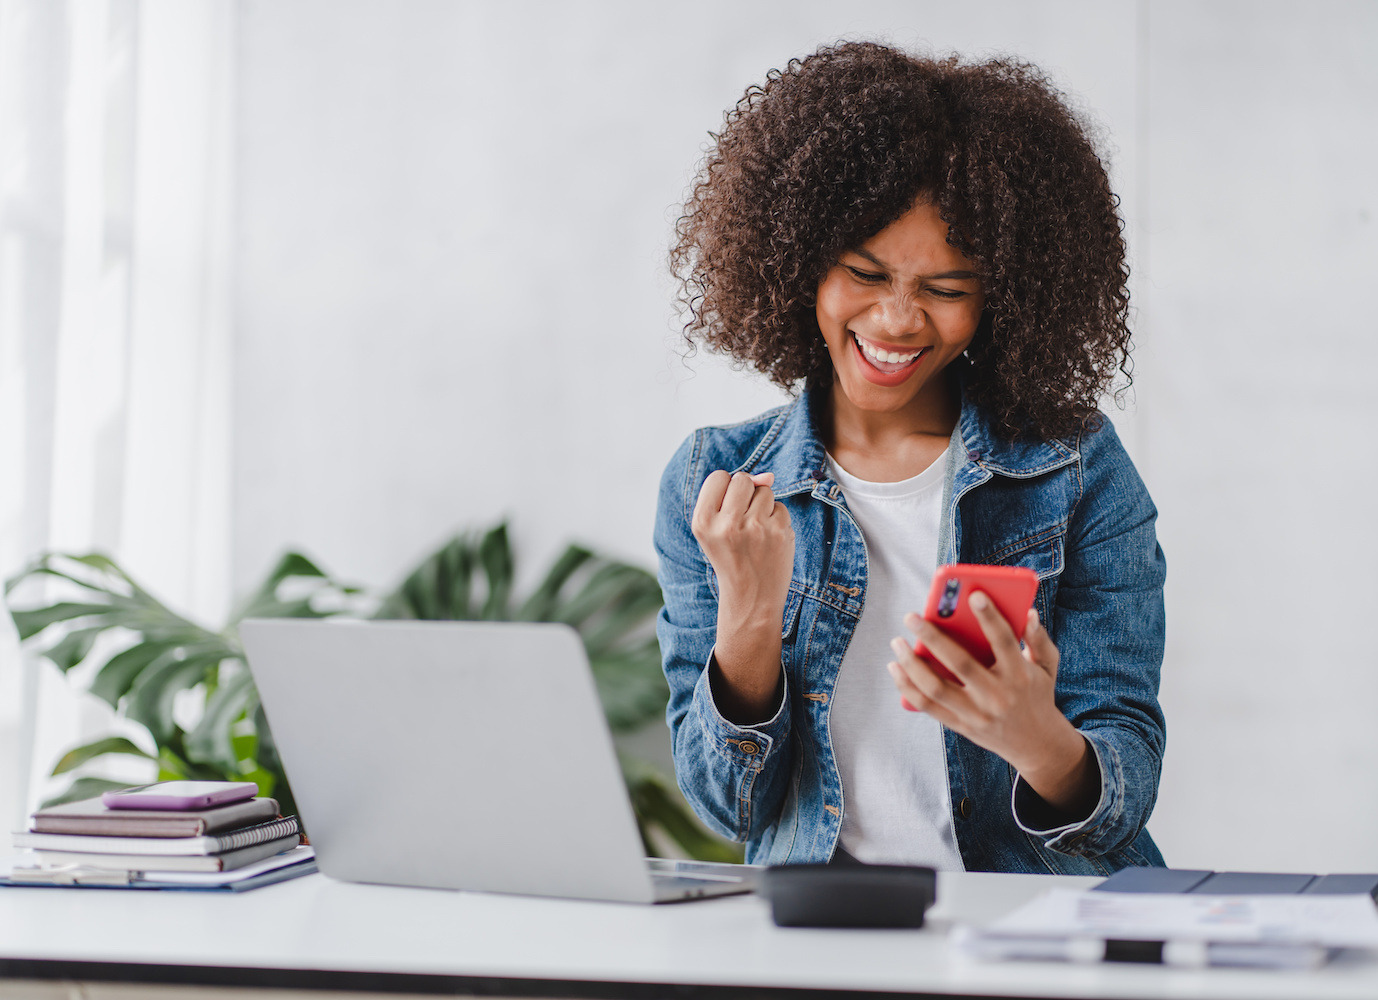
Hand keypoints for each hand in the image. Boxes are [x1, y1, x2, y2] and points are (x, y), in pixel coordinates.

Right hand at [692, 471, 794, 625]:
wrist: (751, 597)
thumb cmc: (731, 557)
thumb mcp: (716, 528)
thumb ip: (733, 495)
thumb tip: (768, 476)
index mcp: (702, 522)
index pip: (718, 477)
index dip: (726, 489)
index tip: (726, 510)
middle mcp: (726, 524)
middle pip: (742, 479)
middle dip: (746, 493)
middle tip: (742, 521)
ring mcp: (755, 528)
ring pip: (764, 491)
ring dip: (763, 506)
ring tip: (755, 532)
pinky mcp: (779, 533)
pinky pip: (780, 506)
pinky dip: (776, 519)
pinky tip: (769, 539)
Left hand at [886, 594, 1096, 814]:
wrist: (1035, 744)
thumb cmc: (1037, 694)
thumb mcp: (1047, 667)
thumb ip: (1038, 639)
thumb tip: (1027, 612)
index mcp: (1020, 675)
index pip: (1003, 642)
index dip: (990, 618)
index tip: (973, 595)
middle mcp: (997, 696)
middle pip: (961, 664)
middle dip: (933, 638)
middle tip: (911, 616)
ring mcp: (976, 714)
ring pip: (936, 688)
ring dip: (911, 664)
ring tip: (897, 641)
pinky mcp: (960, 726)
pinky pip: (927, 706)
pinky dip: (907, 687)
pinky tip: (895, 667)